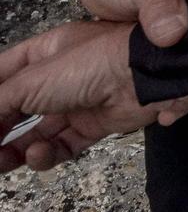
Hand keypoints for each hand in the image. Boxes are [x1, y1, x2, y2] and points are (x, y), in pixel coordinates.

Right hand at [0, 21, 187, 172]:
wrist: (148, 76)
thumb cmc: (98, 61)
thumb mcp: (33, 78)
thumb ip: (1, 100)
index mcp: (48, 50)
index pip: (5, 71)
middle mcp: (62, 75)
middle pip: (17, 105)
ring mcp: (79, 100)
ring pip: (37, 131)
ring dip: (16, 149)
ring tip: (2, 160)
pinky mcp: (96, 124)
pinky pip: (62, 145)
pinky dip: (46, 154)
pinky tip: (37, 154)